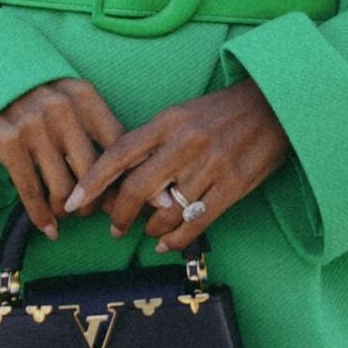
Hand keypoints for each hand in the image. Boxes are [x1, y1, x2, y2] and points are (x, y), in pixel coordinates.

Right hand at [0, 76, 174, 239]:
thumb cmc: (34, 95)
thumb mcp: (67, 98)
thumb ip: (93, 129)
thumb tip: (128, 176)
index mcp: (84, 95)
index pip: (119, 143)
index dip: (132, 177)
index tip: (145, 201)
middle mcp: (62, 108)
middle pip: (94, 172)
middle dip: (96, 202)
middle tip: (91, 211)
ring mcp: (33, 124)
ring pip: (64, 186)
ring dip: (68, 210)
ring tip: (66, 212)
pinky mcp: (7, 142)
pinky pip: (31, 191)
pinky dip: (42, 217)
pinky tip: (49, 228)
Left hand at [61, 76, 290, 254]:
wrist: (273, 104)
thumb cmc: (223, 111)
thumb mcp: (183, 114)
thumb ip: (155, 141)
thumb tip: (124, 175)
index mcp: (168, 121)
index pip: (120, 153)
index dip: (92, 180)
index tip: (74, 202)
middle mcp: (186, 143)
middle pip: (137, 188)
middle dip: (119, 215)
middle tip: (114, 228)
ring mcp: (211, 165)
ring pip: (166, 211)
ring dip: (151, 228)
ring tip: (148, 231)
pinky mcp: (234, 185)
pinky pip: (196, 222)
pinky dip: (176, 239)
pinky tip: (166, 243)